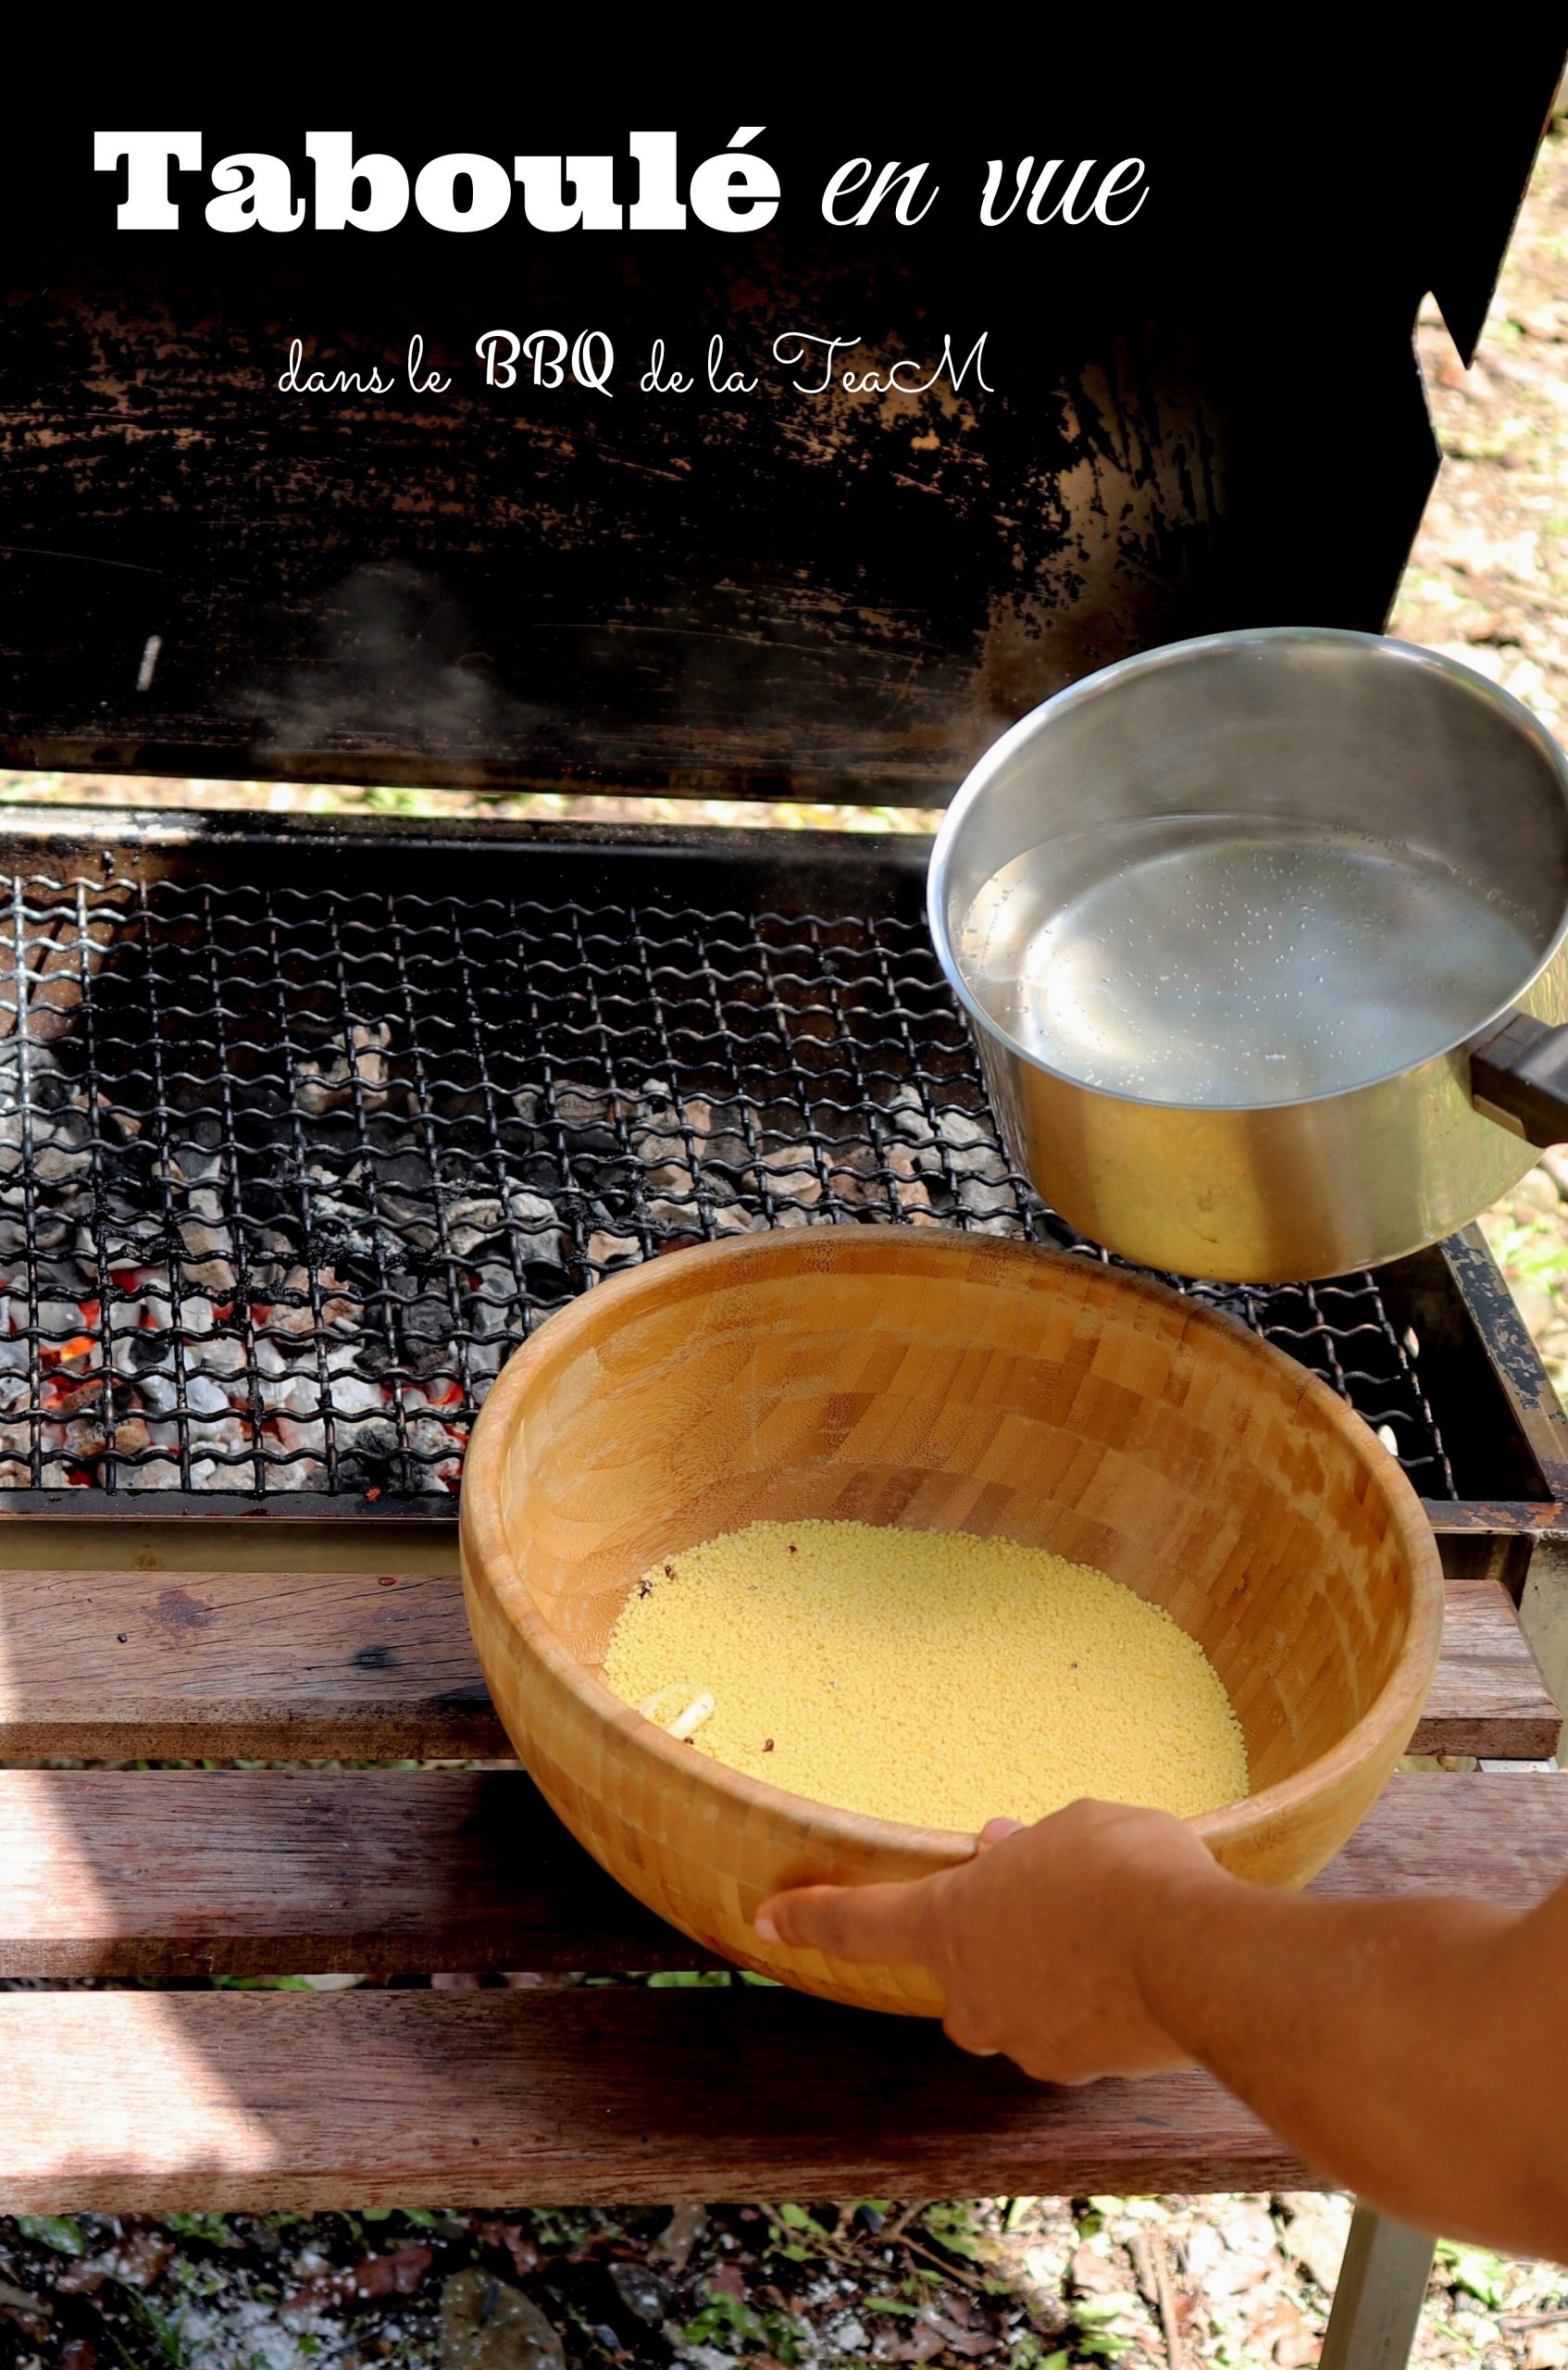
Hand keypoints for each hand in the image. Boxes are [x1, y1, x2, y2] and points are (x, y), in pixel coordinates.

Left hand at [756, 1799, 1230, 2082]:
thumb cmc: (1126, 1872)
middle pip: (957, 1976)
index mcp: (950, 1921)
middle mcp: (974, 1993)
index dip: (810, 1917)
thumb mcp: (1072, 1829)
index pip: (859, 1922)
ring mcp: (1026, 2038)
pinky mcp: (1083, 2069)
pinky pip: (1074, 2028)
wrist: (1201, 1960)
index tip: (764, 1918)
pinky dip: (1094, 2002)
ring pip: (1021, 2004)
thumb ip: (1030, 1848)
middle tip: (1042, 1903)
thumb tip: (1008, 1850)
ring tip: (1111, 1931)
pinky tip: (1139, 1970)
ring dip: (1049, 1973)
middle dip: (989, 1944)